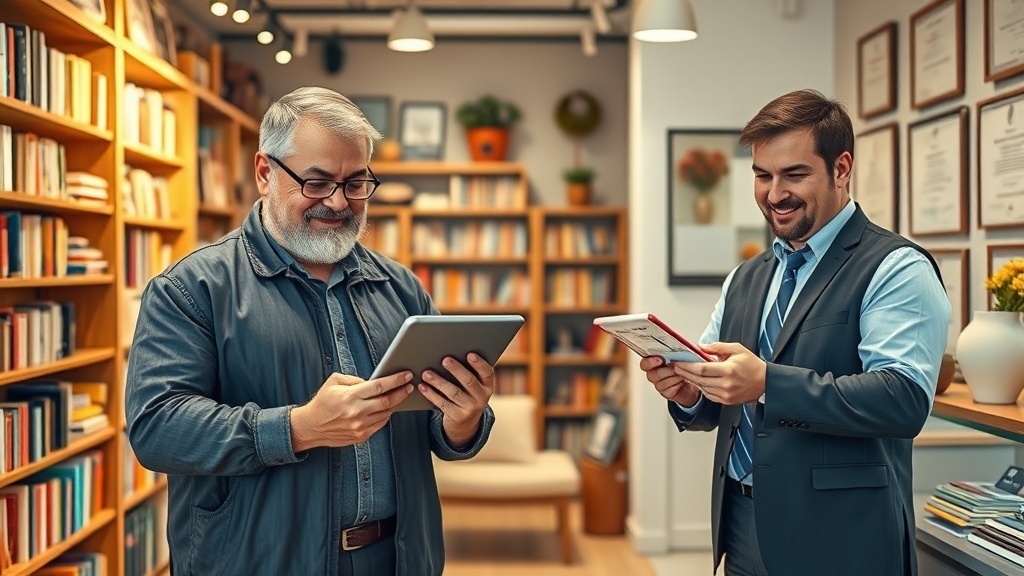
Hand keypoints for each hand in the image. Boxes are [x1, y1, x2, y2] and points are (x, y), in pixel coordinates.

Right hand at [290, 371, 413, 451]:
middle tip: (409, 385)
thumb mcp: (334, 382)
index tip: (407, 375)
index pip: (379, 386)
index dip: (396, 380)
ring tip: (401, 395)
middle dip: (402, 392)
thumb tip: (374, 381)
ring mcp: (360, 426)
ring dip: (396, 403)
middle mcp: (356, 412)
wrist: (310, 427)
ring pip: (386, 413)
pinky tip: (388, 407)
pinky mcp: (361, 436)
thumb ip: (355, 380)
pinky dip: (386, 414)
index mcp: (350, 396)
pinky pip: (380, 424)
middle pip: (387, 401)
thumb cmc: (323, 402)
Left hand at [419, 353, 494, 447]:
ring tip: (426, 373)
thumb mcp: (473, 384)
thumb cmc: (466, 392)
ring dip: (439, 382)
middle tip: (445, 360)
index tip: (470, 354)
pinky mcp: (457, 416)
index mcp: (487, 385)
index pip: (487, 373)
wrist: (465, 420)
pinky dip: (431, 394)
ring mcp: (470, 408)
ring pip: (454, 393)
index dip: (480, 364)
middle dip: (457, 370)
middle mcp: (482, 397)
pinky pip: (443, 404)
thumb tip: (450, 352)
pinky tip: (423, 387)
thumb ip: (468, 370)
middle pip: (469, 382)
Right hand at [640, 355, 701, 406]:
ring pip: (660, 383)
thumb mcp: (684, 355)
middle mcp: (654, 373)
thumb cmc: (688, 365)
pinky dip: (677, 385)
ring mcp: (659, 384)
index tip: (660, 360)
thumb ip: (679, 350)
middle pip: (652, 375)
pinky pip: (668, 391)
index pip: (645, 363)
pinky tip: (682, 381)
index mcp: (655, 362)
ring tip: (682, 374)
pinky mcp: (666, 393)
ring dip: (673, 378)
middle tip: (676, 367)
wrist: (696, 380)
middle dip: (667, 371)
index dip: (649, 362)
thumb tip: (682, 347)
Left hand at [671, 342, 765, 404]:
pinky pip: (708, 394)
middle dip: (685, 373)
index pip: (702, 369)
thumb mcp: (737, 349)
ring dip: (691, 380)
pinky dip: (701, 387)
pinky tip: (697, 380)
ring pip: (702, 387)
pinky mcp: (726, 401)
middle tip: (676, 367)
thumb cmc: (752, 365)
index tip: (679, 362)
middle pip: (699, 379)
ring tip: (683, 372)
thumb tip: (701, 347)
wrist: (765, 383)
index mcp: (729, 370)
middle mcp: (726, 385)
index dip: (688, 366)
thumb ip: (717, 347)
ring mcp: (726, 395)